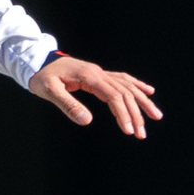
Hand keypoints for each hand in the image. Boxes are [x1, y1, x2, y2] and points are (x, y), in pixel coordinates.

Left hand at [32, 55, 162, 137]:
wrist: (37, 60)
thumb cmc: (41, 77)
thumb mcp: (49, 91)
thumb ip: (67, 105)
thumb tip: (87, 120)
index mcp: (89, 77)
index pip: (114, 96)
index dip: (123, 114)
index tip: (128, 131)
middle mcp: (99, 73)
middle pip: (125, 93)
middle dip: (136, 114)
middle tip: (142, 134)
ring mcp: (100, 72)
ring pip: (128, 86)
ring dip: (142, 102)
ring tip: (156, 116)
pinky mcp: (98, 75)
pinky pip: (123, 79)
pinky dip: (137, 86)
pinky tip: (148, 92)